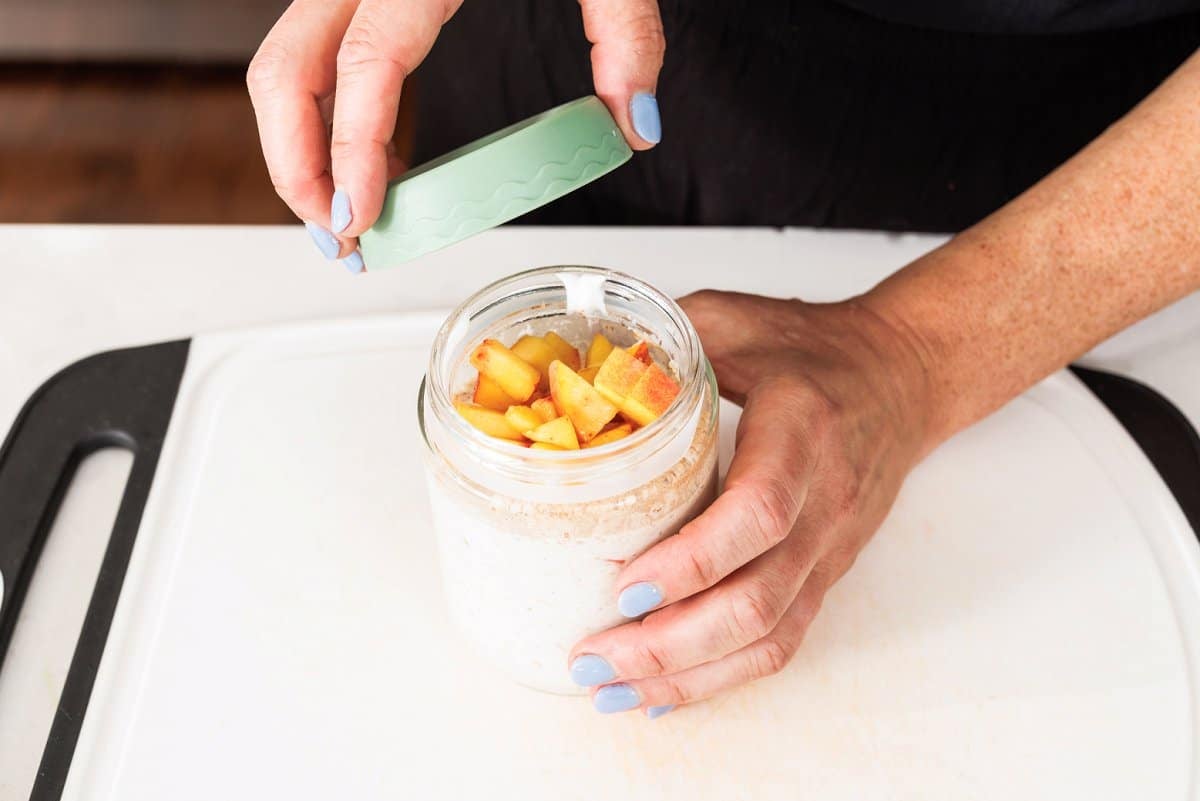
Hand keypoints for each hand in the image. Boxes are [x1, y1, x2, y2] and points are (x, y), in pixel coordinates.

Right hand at [246, 0, 665, 270]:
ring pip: (285, 63)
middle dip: (296, 166)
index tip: (362, 220)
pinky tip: (368, 163)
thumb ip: (626, 33)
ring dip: (299, 149)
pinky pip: (319, 51)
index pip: (363, 64)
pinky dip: (328, 117)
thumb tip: (634, 124)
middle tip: (341, 240)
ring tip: (348, 219)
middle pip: (286, 70)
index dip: (352, 152)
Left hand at [569, 290, 937, 714]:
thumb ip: (664, 338)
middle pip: (758, 599)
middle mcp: (824, 501)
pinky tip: (664, 691)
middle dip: (669, 644)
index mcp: (801, 429)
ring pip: (770, 636)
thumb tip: (581, 361)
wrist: (902, 377)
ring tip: (612, 690)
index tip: (622, 584)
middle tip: (593, 658)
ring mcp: (830, 547)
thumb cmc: (815, 348)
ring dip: (688, 677)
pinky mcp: (826, 573)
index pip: (759, 513)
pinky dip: (721, 676)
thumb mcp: (738, 320)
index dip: (691, 561)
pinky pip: (782, 640)